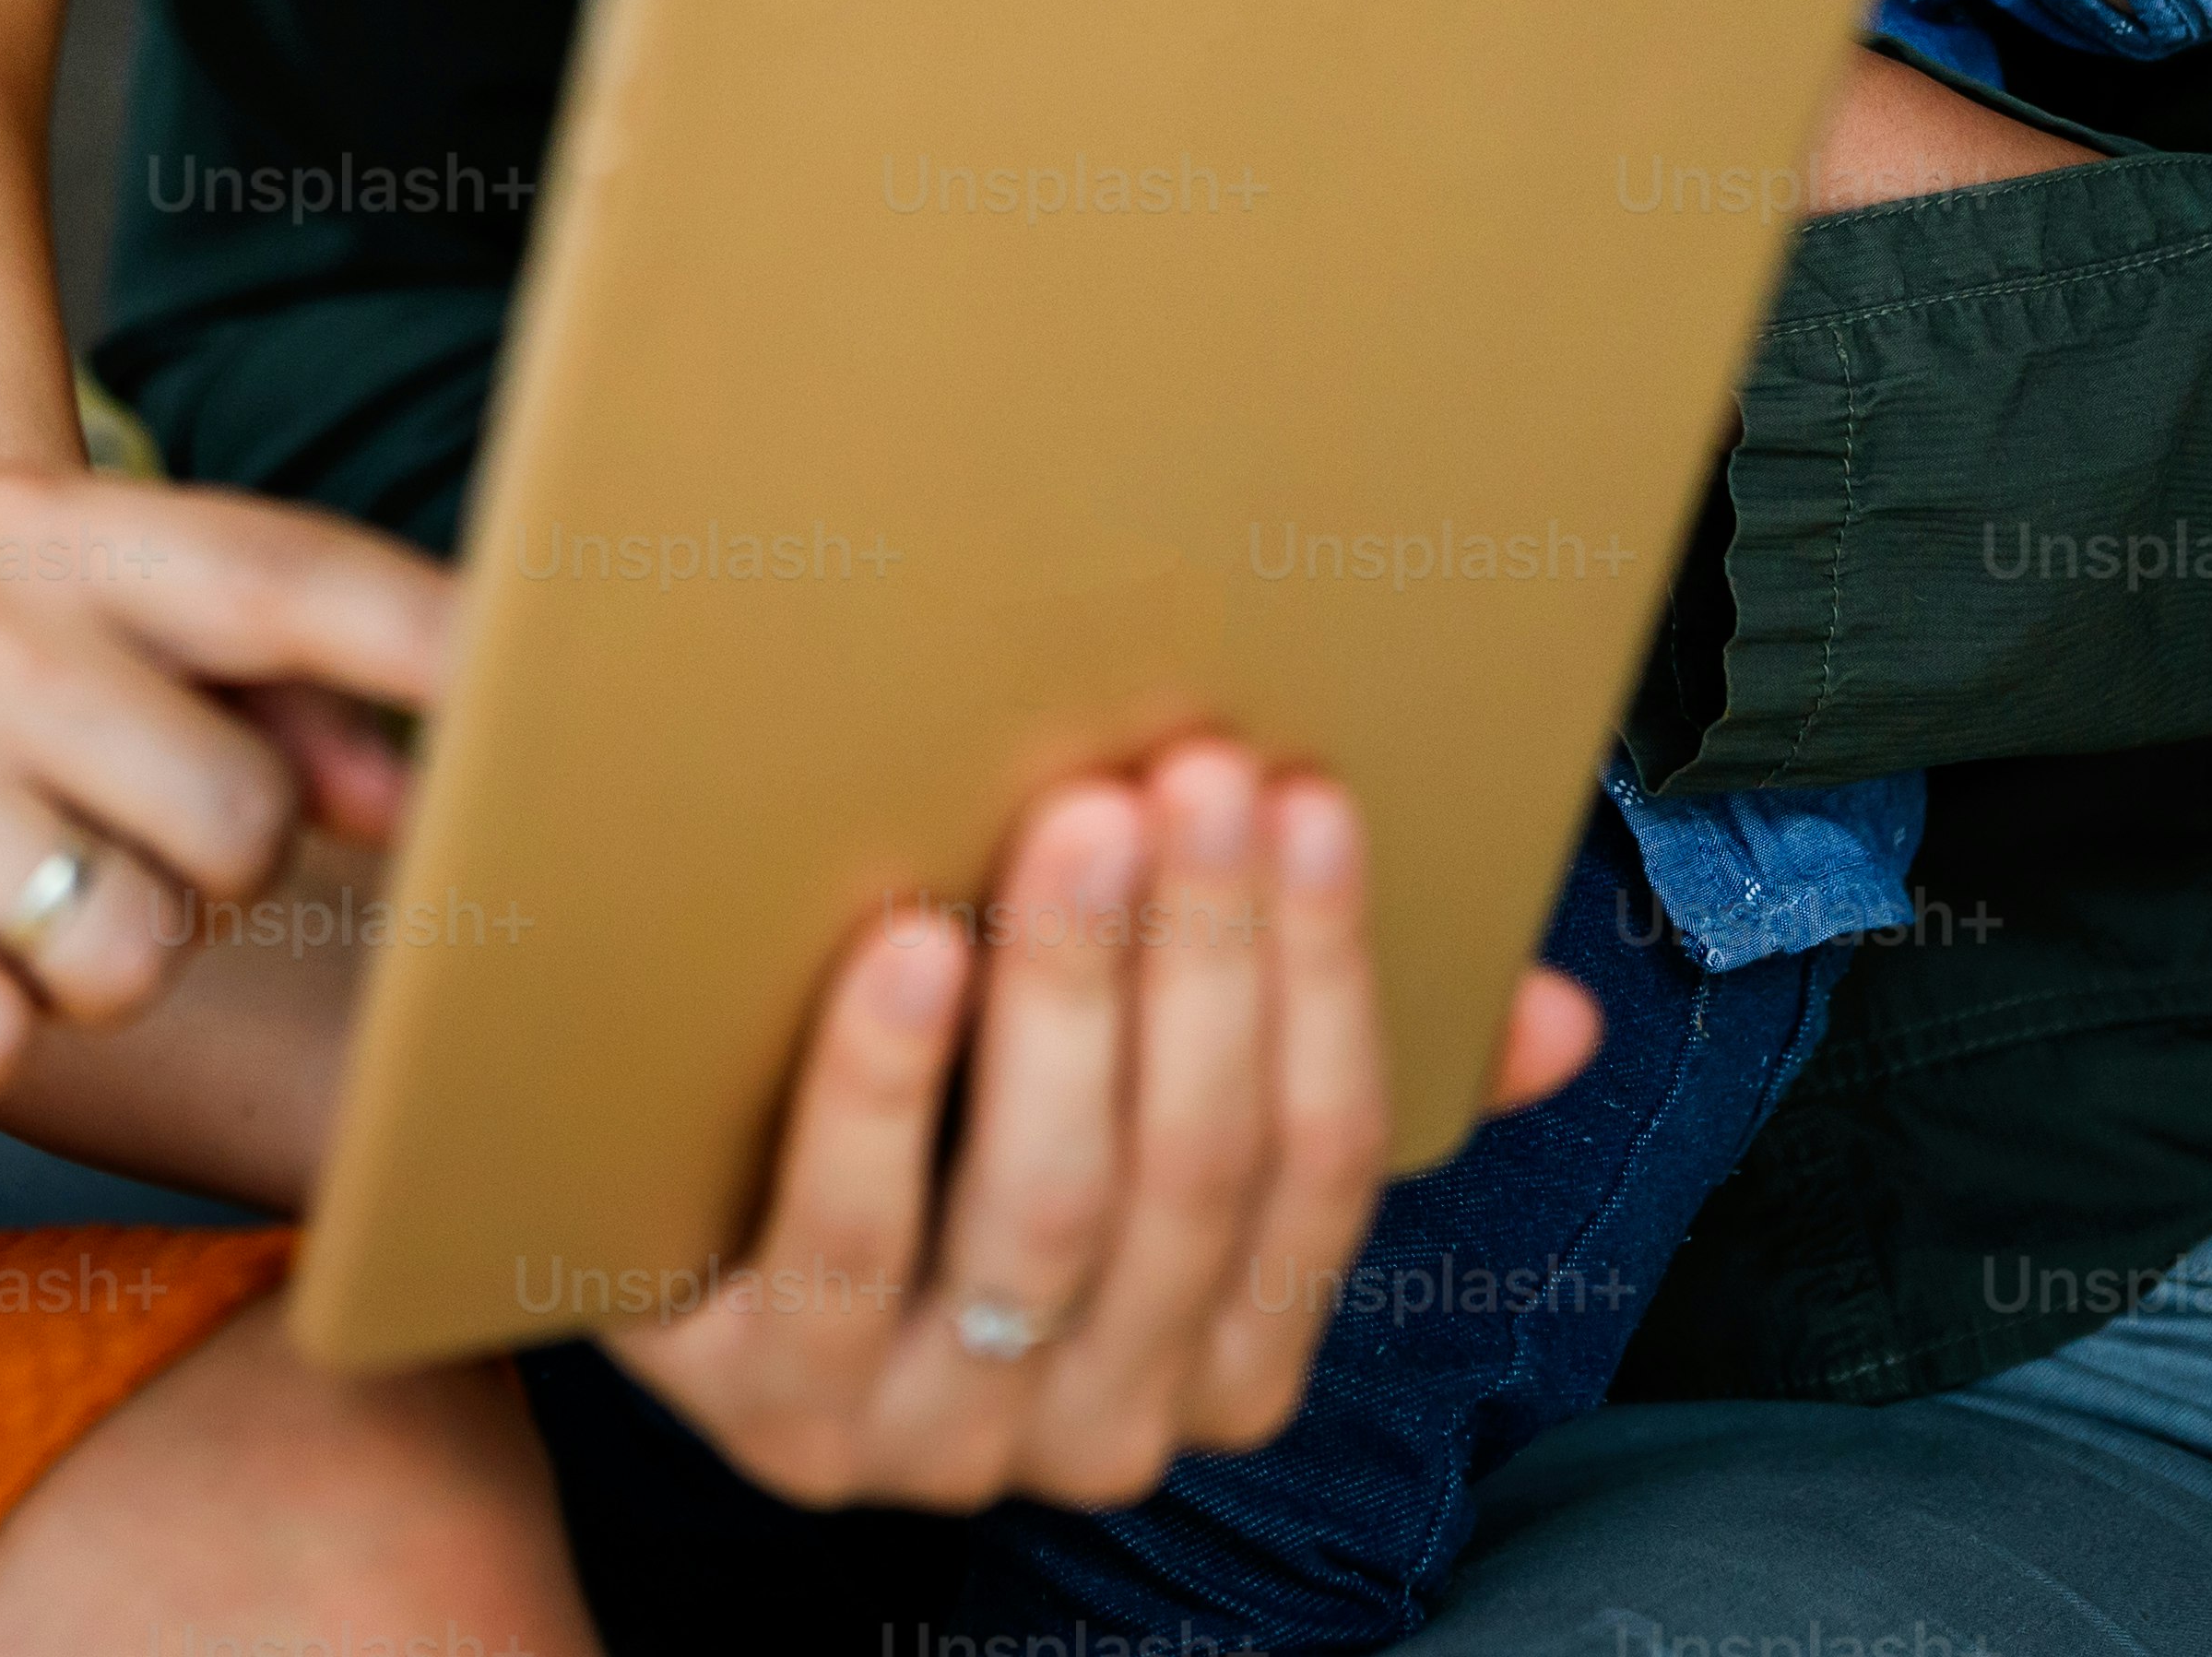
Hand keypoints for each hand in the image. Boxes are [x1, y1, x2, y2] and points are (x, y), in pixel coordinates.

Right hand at [0, 472, 450, 1105]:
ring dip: (85, 970)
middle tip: (81, 848)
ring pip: (126, 948)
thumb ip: (225, 685)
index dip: (431, 639)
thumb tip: (409, 781)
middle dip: (199, 878)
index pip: (277, 575)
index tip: (559, 688)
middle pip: (235, 818)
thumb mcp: (12, 634)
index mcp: (23, 526)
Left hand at [610, 743, 1599, 1510]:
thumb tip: (1554, 1016)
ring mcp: (931, 1437)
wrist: (657, 1195)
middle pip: (1189, 1177)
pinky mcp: (763, 1409)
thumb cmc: (938, 1109)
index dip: (1326, 982)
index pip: (1321, 1170)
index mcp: (1219, 1357)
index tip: (1306, 799)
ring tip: (1072, 825)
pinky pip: (844, 1246)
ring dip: (1074, 999)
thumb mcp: (1132, 1087)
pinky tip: (905, 948)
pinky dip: (885, 1088)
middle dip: (1206, 960)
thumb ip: (1329, 1051)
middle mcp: (1099, 1429)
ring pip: (1044, 1212)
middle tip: (1188, 775)